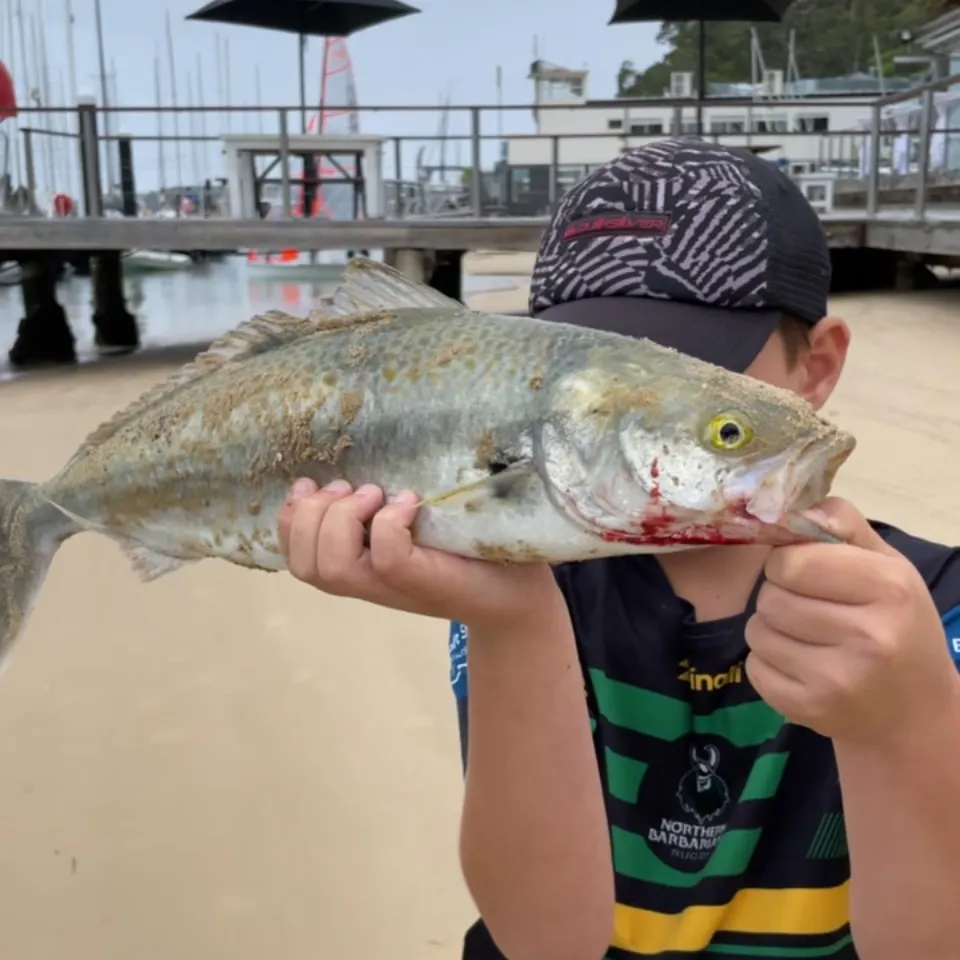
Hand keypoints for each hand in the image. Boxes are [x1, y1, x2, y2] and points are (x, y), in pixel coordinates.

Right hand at [276, 478, 561, 628]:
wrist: (517, 595)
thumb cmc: (469, 551)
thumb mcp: (416, 521)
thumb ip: (382, 501)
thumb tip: (360, 453)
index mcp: (358, 566)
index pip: (294, 554)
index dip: (289, 518)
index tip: (310, 483)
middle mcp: (368, 581)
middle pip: (304, 563)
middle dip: (310, 515)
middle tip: (356, 490)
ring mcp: (393, 586)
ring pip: (331, 566)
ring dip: (342, 520)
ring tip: (375, 495)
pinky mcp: (424, 581)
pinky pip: (386, 557)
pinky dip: (390, 523)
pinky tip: (411, 504)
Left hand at [745, 498, 957, 746]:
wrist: (916, 713)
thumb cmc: (898, 626)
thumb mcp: (888, 567)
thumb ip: (844, 526)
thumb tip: (796, 507)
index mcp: (888, 588)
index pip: (792, 562)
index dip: (785, 562)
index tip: (801, 572)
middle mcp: (867, 635)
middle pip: (770, 597)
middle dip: (778, 596)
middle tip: (808, 608)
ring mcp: (837, 679)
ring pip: (757, 631)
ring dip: (771, 629)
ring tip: (807, 639)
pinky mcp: (810, 709)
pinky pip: (755, 668)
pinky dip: (769, 664)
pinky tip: (802, 667)